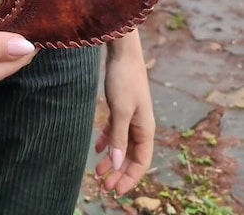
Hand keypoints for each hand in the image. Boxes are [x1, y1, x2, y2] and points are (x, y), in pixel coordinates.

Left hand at [94, 30, 154, 195]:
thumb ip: (119, 137)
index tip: (114, 191)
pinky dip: (107, 140)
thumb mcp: (121, 110)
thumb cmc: (124, 80)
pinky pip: (115, 130)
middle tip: (103, 187)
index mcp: (146, 129)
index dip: (129, 178)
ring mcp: (131, 116)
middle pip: (131, 157)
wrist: (123, 52)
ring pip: (122, 145)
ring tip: (98, 174)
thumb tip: (117, 165)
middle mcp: (141, 126)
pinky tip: (97, 149)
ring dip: (112, 160)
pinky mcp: (121, 107)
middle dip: (118, 174)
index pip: (140, 162)